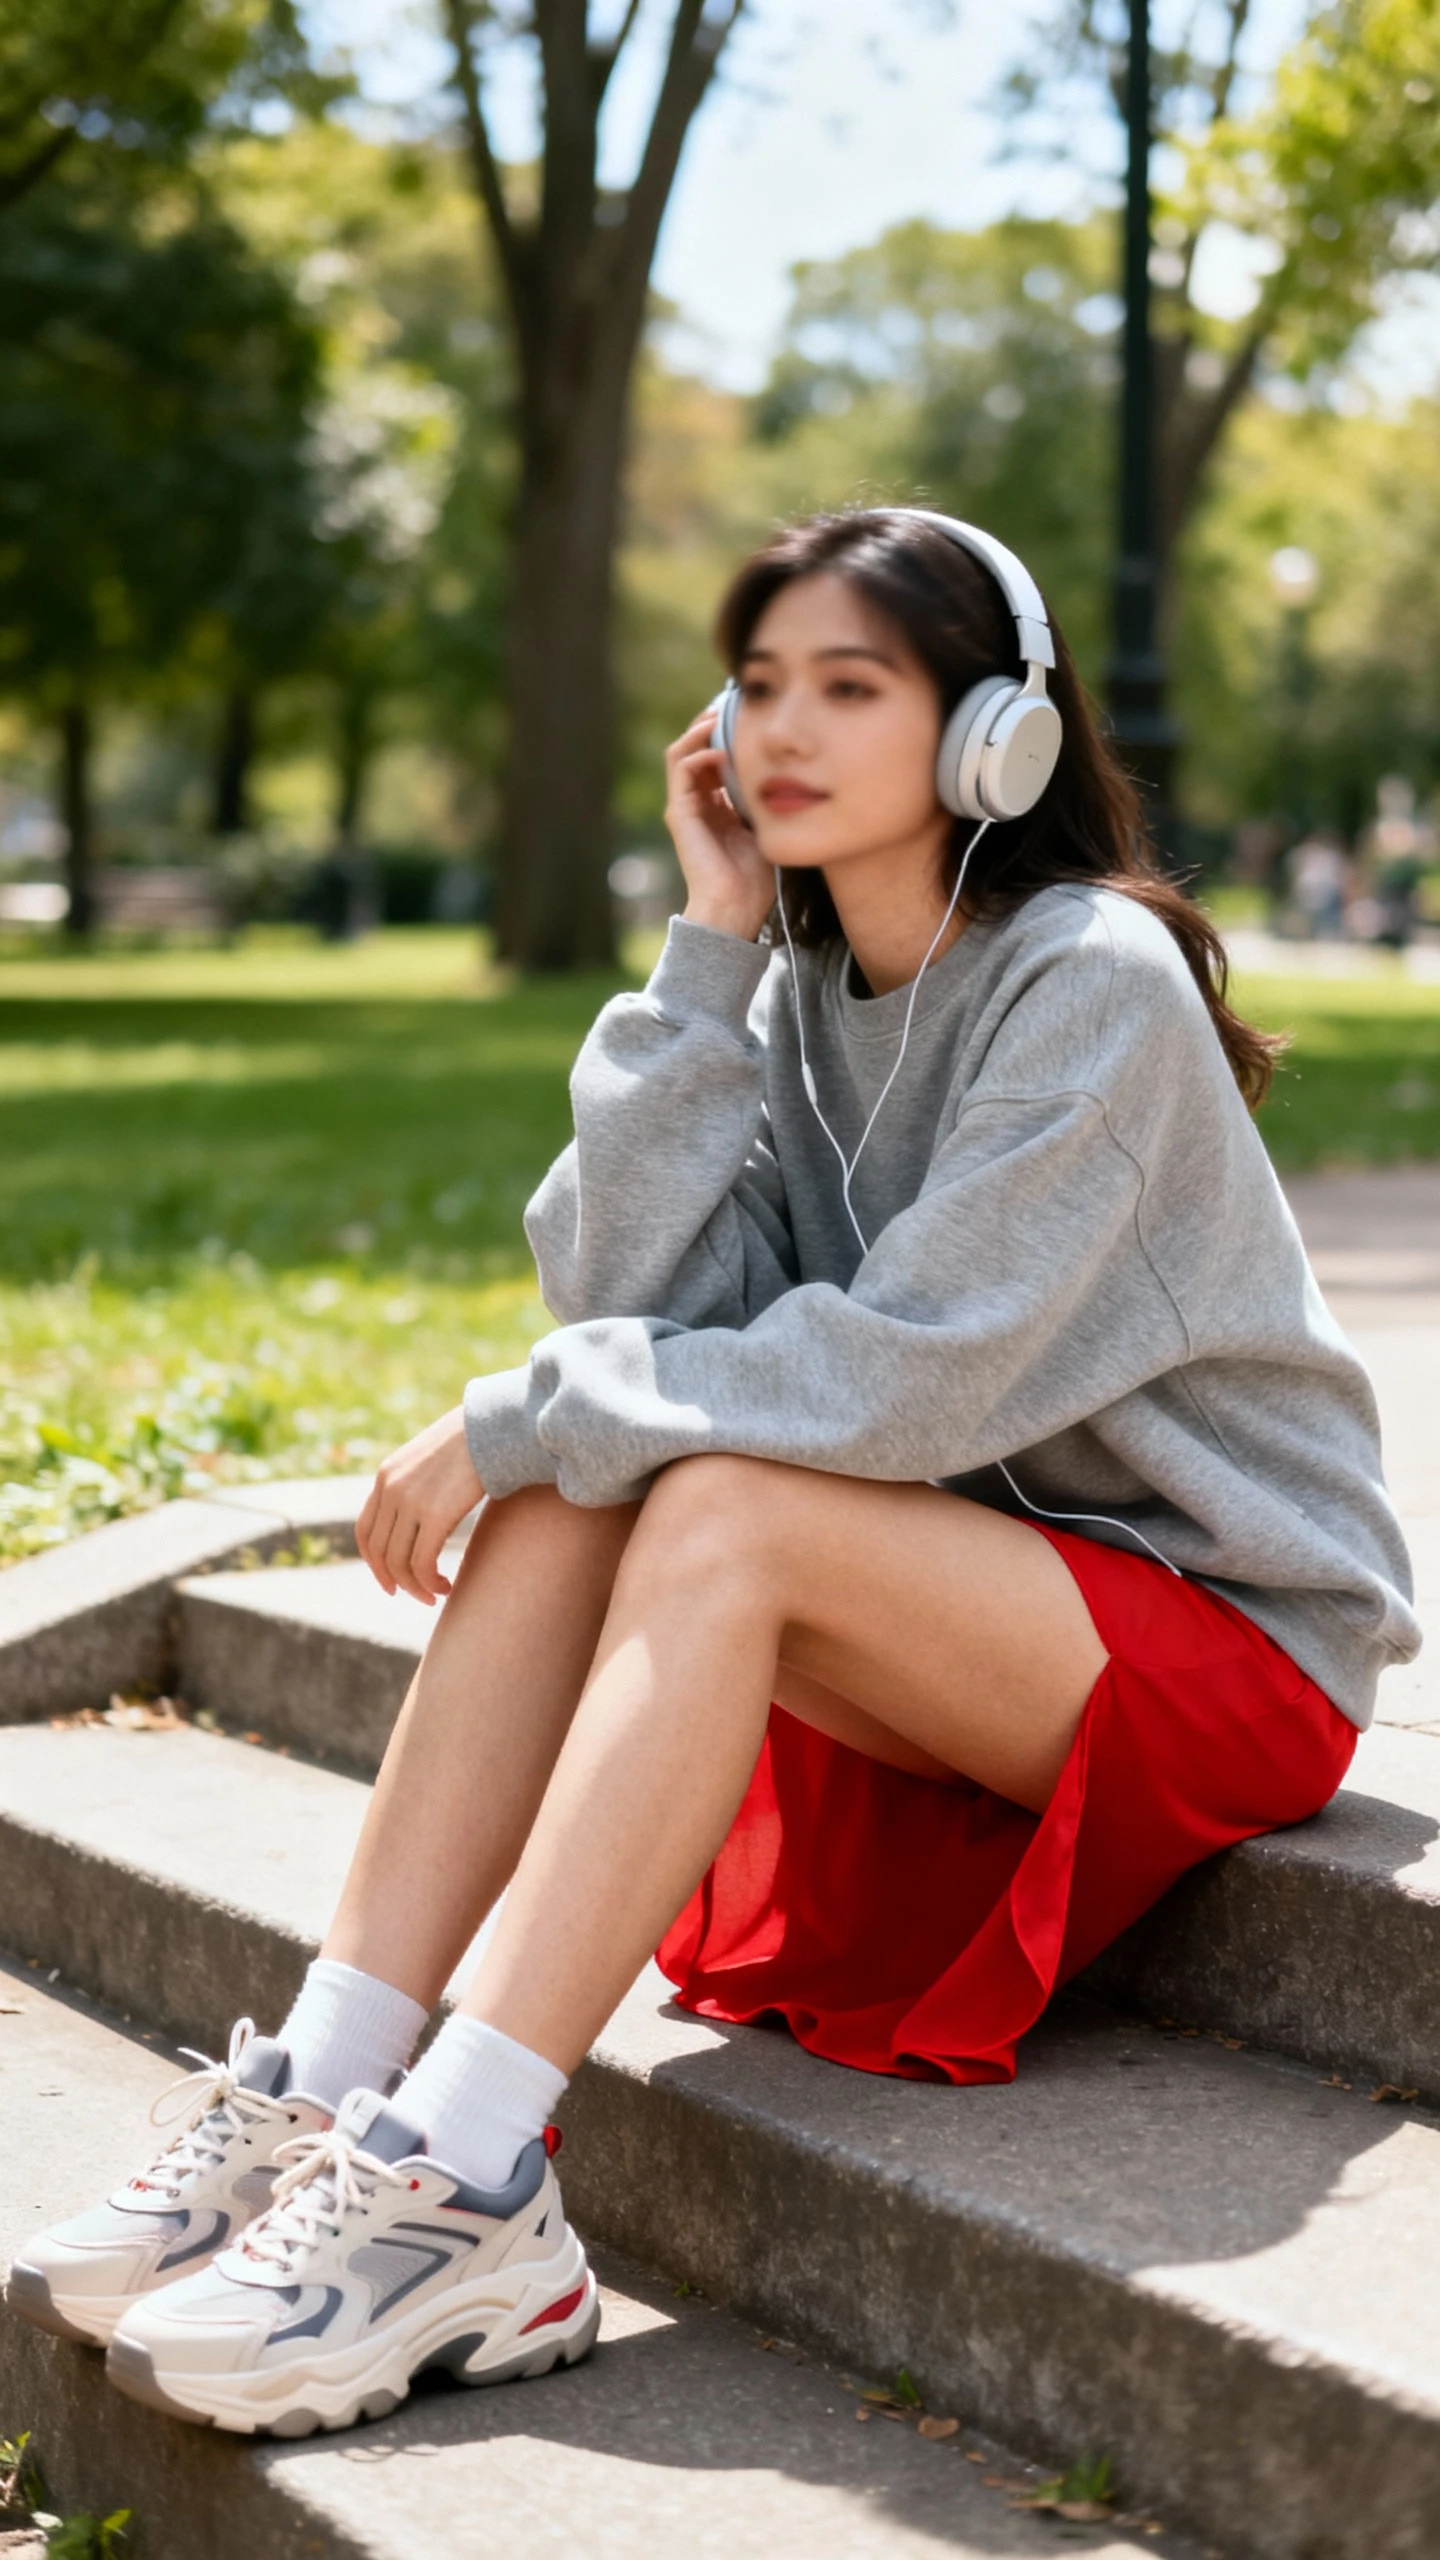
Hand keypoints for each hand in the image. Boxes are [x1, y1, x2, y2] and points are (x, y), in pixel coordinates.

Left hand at [356, 1407, 482, 1604]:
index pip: (365, 1529)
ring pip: (399, 1562)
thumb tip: (425, 1511)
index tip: (390, 1579)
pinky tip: (445, 1586)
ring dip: (415, 1587)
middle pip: (379, 1551)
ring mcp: (410, 1502)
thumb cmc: (472, 1442)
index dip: (374, 1561)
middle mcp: (391, 1490)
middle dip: (394, 1580)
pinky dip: (429, 1582)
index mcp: (386, 1476)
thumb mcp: (431, 1459)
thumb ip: (418, 1483)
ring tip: (434, 1595)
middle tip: (416, 1595)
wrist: (493, 1426)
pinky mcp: (435, 1514)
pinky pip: (422, 1563)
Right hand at [664, 708, 772, 942]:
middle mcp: (697, 803)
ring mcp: (685, 806)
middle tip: (735, 703)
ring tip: (722, 715)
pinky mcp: (680, 812)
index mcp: (717, 806)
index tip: (752, 714)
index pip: (716, 758)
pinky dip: (699, 751)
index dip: (730, 734)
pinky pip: (681, 767)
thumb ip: (771, 800)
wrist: (735, 907)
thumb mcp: (770, 826)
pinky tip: (722, 750)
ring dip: (701, 729)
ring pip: (683, 751)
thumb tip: (796, 773)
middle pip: (697, 748)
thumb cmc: (757, 877)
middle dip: (714, 723)